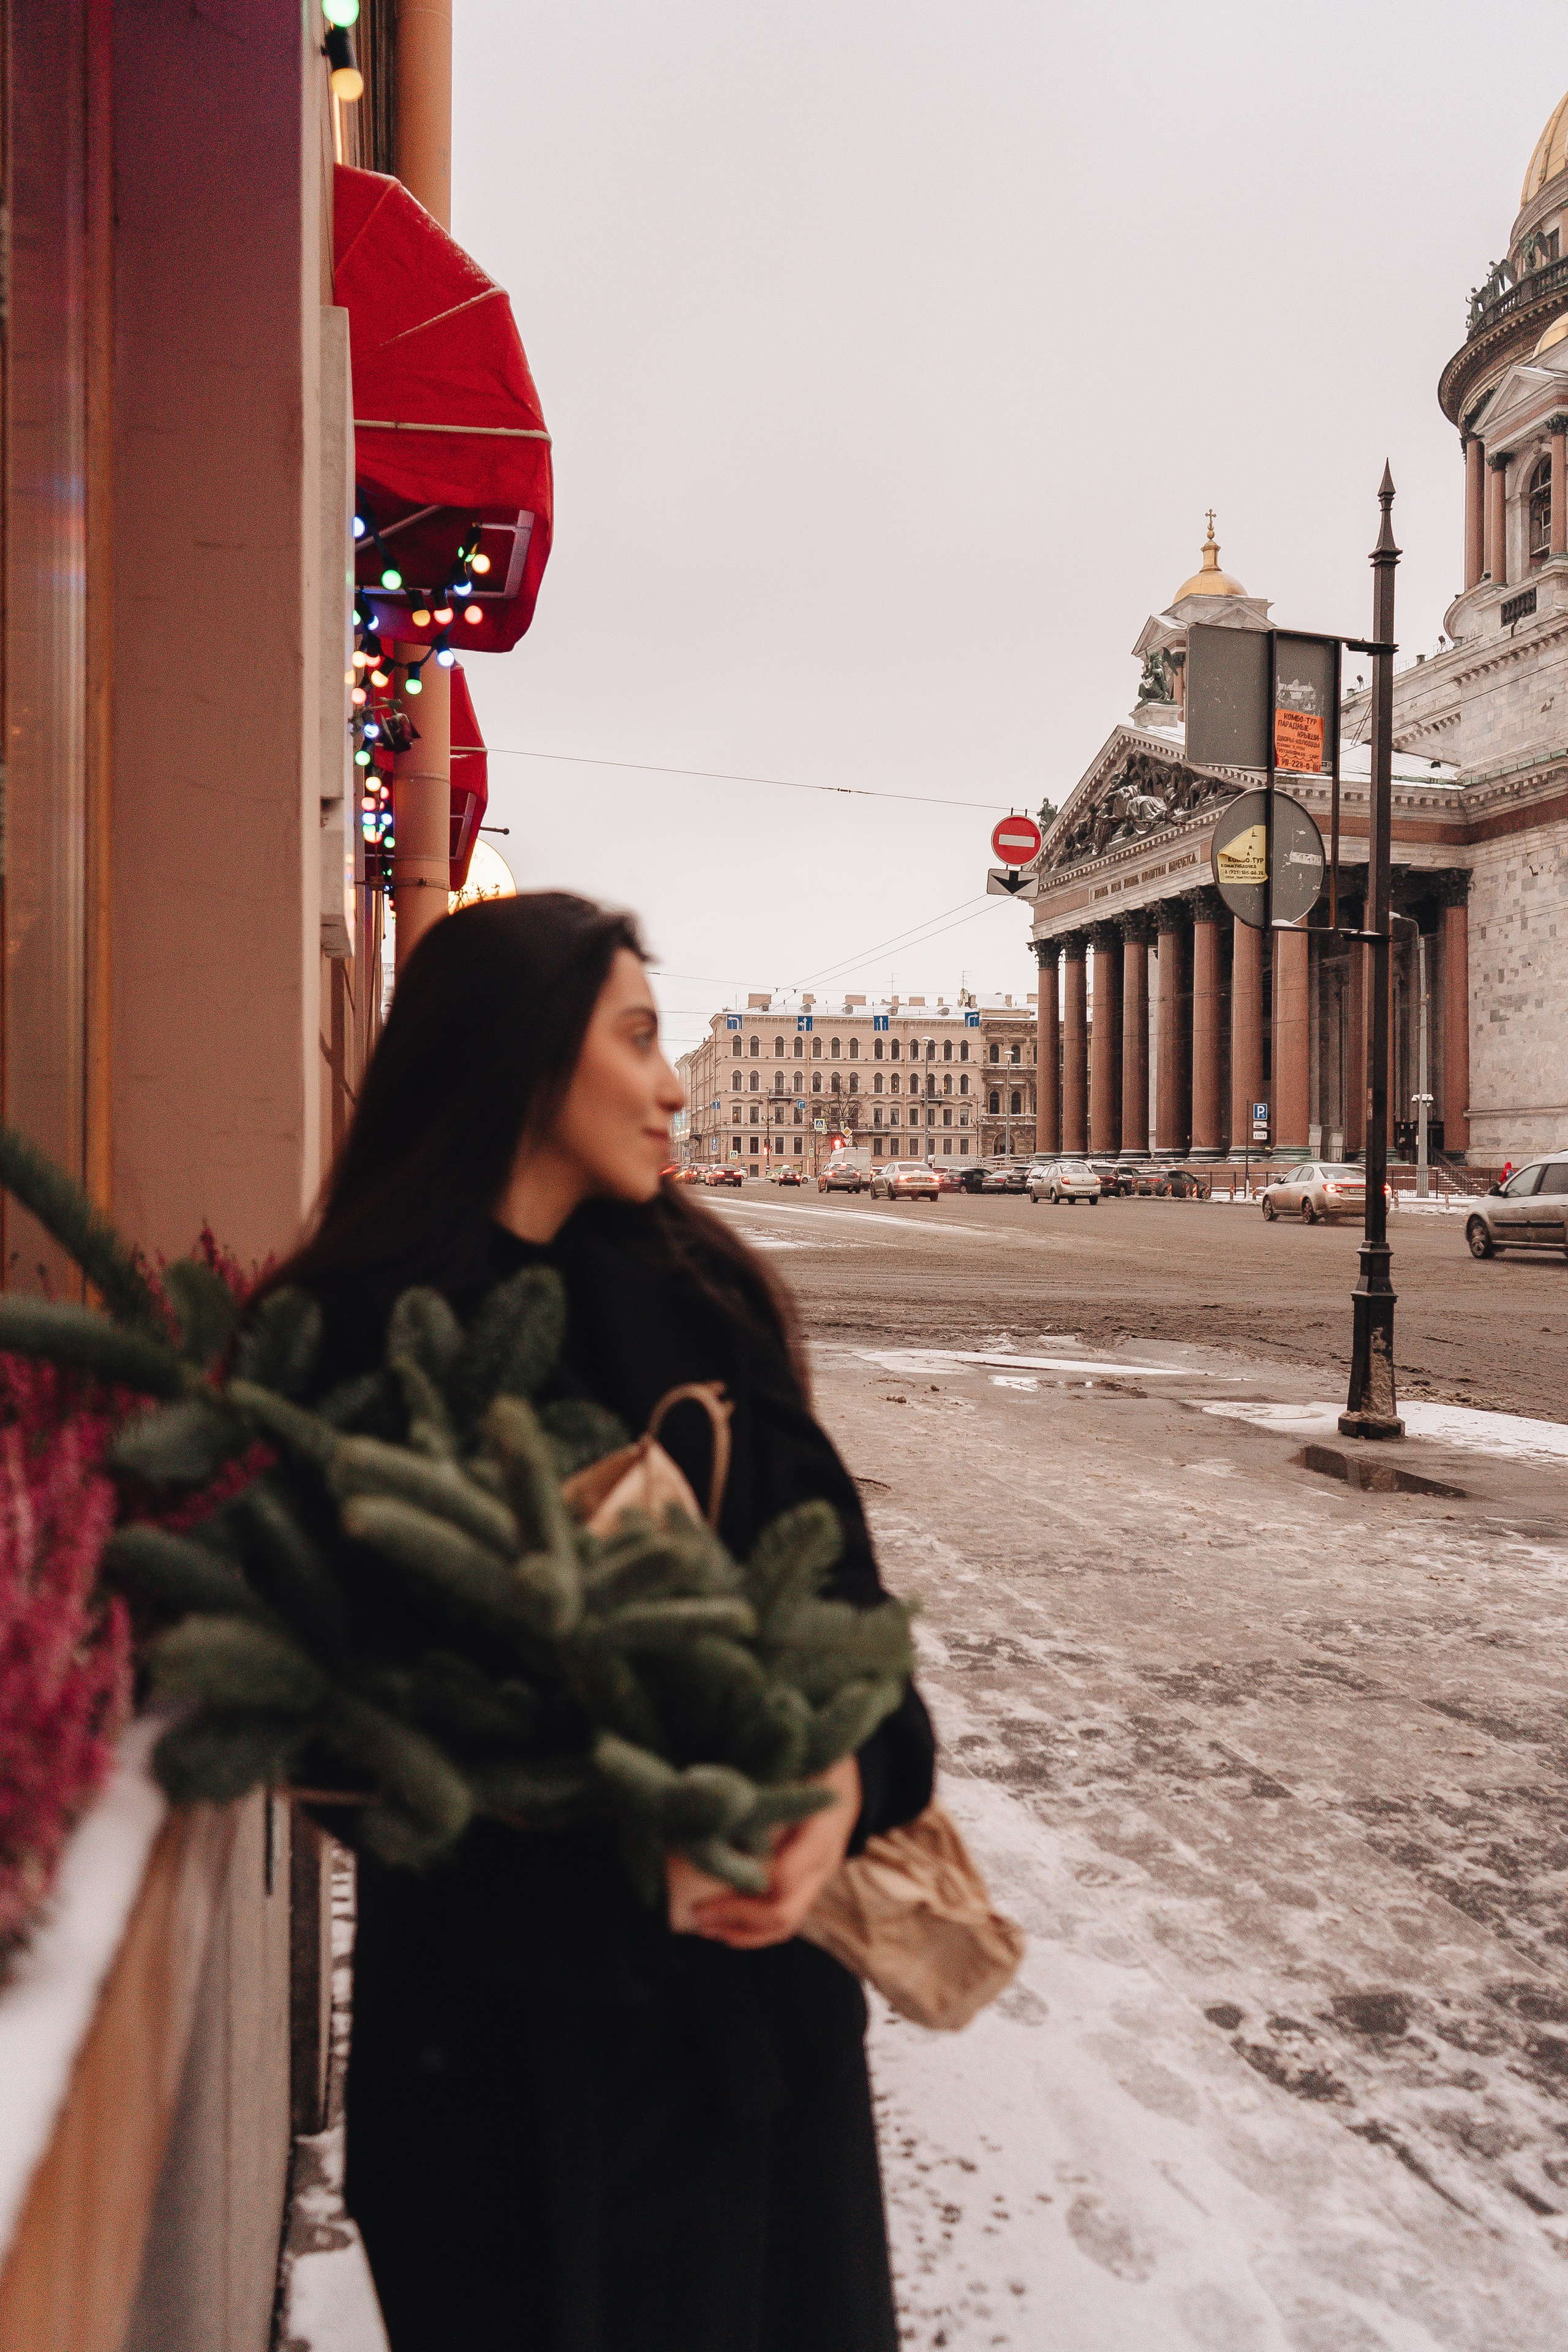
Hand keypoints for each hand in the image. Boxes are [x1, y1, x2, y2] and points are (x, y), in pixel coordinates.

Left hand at [666, 1756, 861, 1949]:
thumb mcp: (800, 1762)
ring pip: (785, 1924)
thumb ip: (769, 1780)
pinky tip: (724, 1927)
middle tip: (697, 1915)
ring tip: (705, 1928)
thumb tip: (718, 1798)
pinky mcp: (808, 1887)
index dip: (745, 1890)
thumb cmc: (817, 1762)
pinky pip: (786, 1920)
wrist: (848, 1777)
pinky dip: (754, 1931)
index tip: (706, 1890)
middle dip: (737, 1919)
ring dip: (743, 1932)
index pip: (784, 1876)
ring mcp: (818, 1880)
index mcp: (821, 1830)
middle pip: (784, 1912)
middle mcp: (823, 1863)